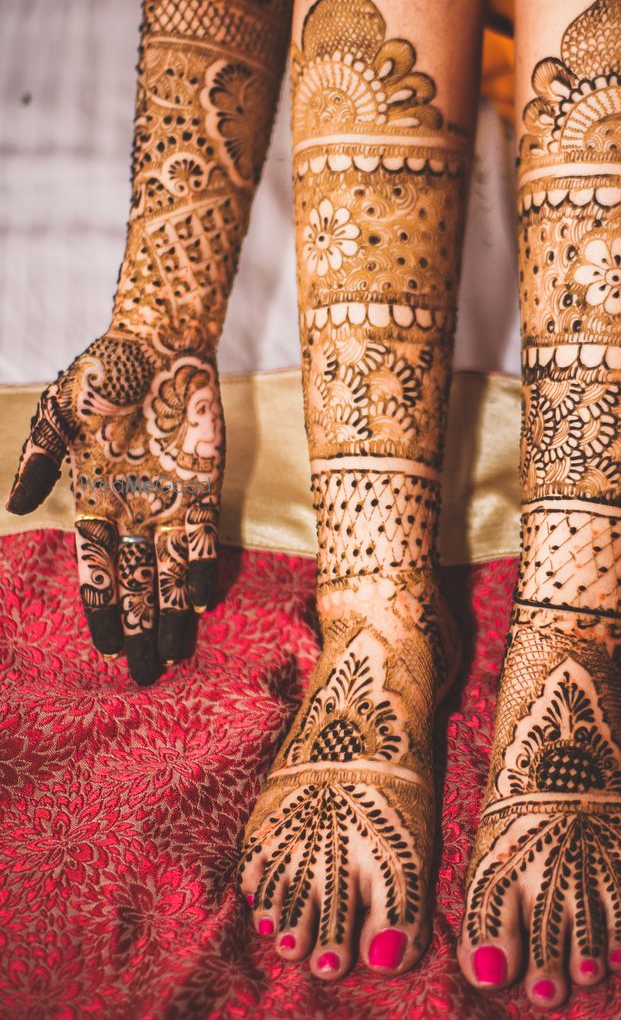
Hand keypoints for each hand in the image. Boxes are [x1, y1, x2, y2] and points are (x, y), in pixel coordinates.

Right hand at [7, 331, 224, 683]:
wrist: (158, 343)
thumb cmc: (101, 376)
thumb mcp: (58, 416)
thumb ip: (37, 461)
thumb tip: (13, 506)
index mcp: (93, 502)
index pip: (96, 570)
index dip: (101, 608)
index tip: (105, 648)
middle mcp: (133, 513)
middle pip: (135, 583)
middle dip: (139, 628)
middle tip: (147, 675)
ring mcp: (169, 505)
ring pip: (170, 573)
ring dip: (171, 614)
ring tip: (176, 656)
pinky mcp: (203, 490)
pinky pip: (203, 539)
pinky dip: (202, 569)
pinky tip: (202, 602)